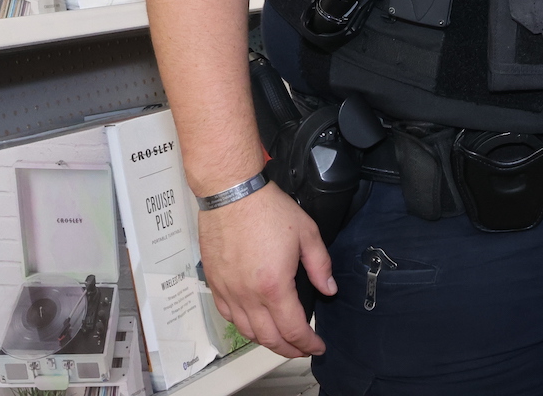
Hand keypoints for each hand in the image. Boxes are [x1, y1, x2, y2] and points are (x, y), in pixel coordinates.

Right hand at [198, 183, 337, 357]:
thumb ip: (320, 265)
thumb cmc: (267, 209)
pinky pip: (228, 316)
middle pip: (269, 337)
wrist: (231, 193)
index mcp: (274, 285)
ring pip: (247, 331)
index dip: (308, 343)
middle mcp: (248, 295)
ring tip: (281, 339)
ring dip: (266, 341)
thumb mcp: (307, 233)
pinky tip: (254, 322)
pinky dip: (243, 326)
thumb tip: (328, 288)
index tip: (317, 346)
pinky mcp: (215, 283)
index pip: (293, 329)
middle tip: (302, 349)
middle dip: (289, 349)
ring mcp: (228, 291)